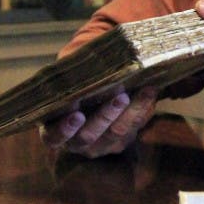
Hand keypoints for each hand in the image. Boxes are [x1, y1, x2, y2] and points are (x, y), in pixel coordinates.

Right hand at [40, 86, 158, 157]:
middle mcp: (76, 142)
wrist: (96, 95)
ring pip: (116, 132)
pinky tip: (150, 91)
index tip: (77, 114)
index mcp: (54, 131)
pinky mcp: (121, 141)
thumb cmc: (74, 87)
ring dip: (130, 111)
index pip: (54, 137)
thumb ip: (69, 77)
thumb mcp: (67, 83)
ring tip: (143, 91)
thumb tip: (77, 58)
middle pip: (89, 135)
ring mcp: (100, 144)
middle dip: (105, 116)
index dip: (64, 128)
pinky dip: (143, 107)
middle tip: (120, 96)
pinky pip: (134, 127)